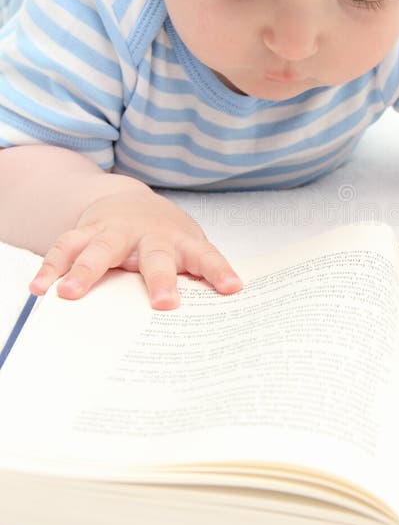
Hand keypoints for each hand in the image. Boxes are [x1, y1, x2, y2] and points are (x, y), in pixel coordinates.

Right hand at [29, 189, 241, 308]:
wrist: (130, 201)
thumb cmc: (165, 237)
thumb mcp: (186, 251)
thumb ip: (193, 279)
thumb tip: (209, 324)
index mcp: (181, 242)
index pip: (206, 257)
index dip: (219, 271)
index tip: (232, 288)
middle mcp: (149, 235)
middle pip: (156, 257)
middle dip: (161, 280)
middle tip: (164, 304)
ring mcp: (115, 231)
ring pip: (101, 248)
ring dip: (85, 271)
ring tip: (70, 294)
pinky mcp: (86, 232)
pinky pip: (66, 247)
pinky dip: (51, 267)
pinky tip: (39, 288)